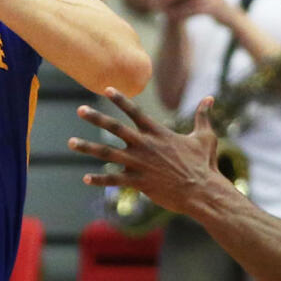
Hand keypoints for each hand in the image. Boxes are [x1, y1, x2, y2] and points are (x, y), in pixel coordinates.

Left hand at [72, 89, 231, 214]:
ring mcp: (140, 164)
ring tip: (70, 142)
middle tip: (80, 110)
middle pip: (115, 128)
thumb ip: (203, 116)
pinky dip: (100, 180)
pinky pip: (115, 181)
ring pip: (108, 153)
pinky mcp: (139, 182)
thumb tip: (210, 98)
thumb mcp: (205, 136)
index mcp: (158, 133)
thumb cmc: (205, 164)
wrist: (202, 190)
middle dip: (96, 118)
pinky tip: (86, 178)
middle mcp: (145, 145)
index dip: (120, 99)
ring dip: (87, 147)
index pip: (135, 112)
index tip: (106, 89)